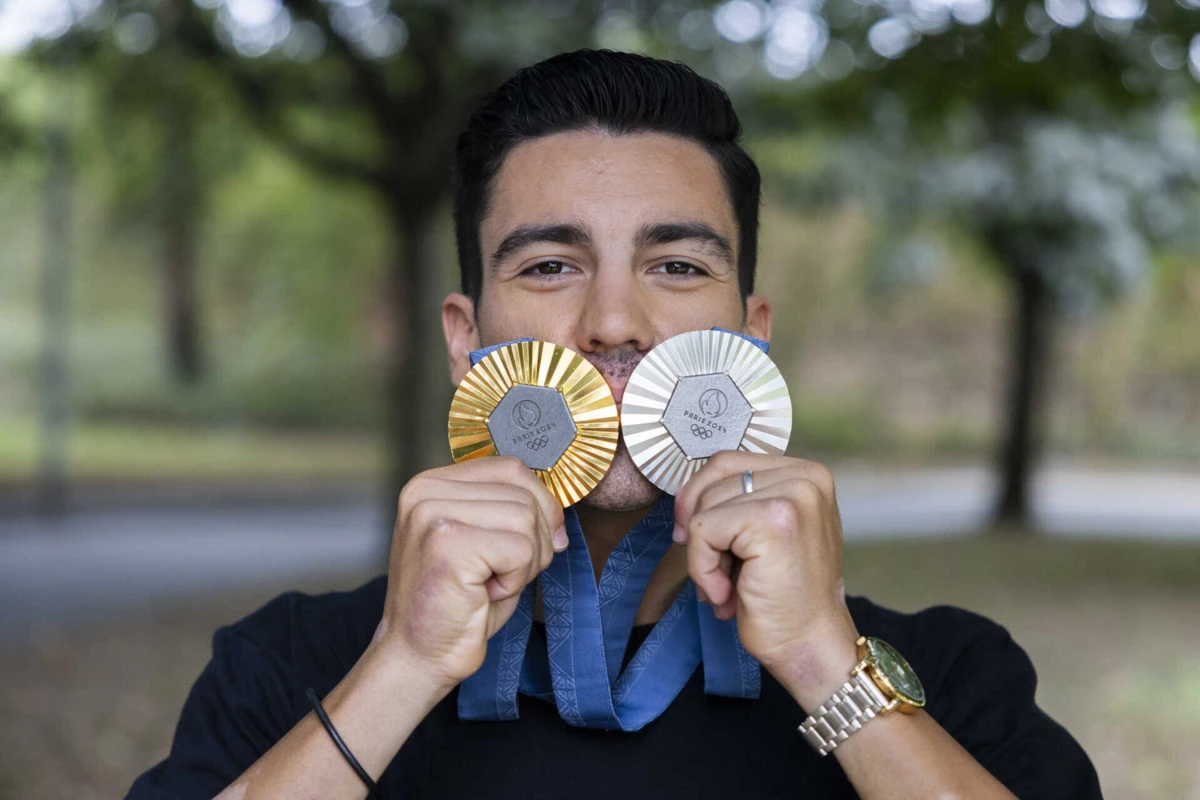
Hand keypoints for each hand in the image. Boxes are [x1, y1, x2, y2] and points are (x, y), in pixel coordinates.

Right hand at [376, 456, 565, 692]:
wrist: (418, 657)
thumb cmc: (455, 605)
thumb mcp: (483, 543)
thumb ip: (510, 511)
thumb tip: (558, 512)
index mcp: (431, 484)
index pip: (510, 467)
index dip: (540, 504)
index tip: (539, 541)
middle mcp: (426, 491)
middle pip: (524, 492)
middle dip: (535, 539)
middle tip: (504, 574)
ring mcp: (433, 515)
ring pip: (527, 519)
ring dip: (524, 563)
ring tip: (489, 584)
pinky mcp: (448, 544)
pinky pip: (522, 550)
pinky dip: (516, 579)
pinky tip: (484, 594)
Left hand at [673, 452, 858, 703]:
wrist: (808, 645)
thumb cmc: (782, 597)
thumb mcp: (764, 533)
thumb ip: (739, 502)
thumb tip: (683, 496)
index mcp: (806, 473)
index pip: (726, 462)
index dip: (698, 499)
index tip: (697, 539)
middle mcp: (806, 476)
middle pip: (713, 478)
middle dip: (699, 527)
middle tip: (716, 572)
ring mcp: (793, 496)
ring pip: (705, 507)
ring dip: (702, 556)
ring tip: (728, 586)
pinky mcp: (773, 520)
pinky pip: (703, 531)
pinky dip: (703, 568)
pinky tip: (726, 594)